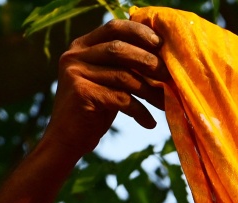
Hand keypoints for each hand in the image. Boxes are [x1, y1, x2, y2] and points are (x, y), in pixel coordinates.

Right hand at [42, 19, 167, 160]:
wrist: (67, 141)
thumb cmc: (95, 110)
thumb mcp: (109, 81)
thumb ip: (124, 64)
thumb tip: (162, 55)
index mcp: (82, 46)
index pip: (114, 27)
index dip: (139, 32)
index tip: (161, 43)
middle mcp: (75, 55)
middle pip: (119, 49)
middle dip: (149, 62)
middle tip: (169, 77)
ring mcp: (75, 73)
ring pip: (123, 76)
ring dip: (149, 91)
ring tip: (165, 103)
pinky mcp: (81, 94)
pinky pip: (120, 99)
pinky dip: (140, 111)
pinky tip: (149, 123)